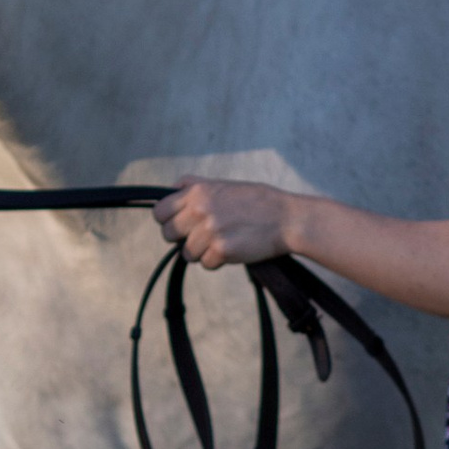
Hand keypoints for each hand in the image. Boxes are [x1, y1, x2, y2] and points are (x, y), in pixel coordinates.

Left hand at [158, 177, 301, 271]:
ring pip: (187, 253)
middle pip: (169, 234)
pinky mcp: (222, 250)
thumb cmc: (259, 201)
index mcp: (198, 191)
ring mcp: (210, 231)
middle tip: (201, 237)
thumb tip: (172, 189)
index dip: (167, 220)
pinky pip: (205, 264)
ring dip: (202, 252)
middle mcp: (200, 210)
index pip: (160, 211)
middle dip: (182, 238)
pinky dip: (217, 261)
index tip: (178, 224)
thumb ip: (196, 186)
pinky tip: (233, 250)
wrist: (288, 219)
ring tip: (222, 242)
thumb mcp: (225, 184)